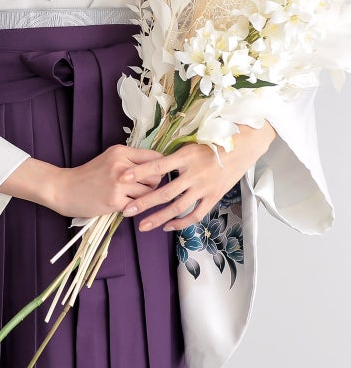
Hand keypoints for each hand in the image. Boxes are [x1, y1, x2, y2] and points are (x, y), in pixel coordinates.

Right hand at [50, 145, 166, 218]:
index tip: (154, 174)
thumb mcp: (109, 159)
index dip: (159, 167)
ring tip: (133, 197)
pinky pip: (138, 205)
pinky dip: (134, 207)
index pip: (155, 157)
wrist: (65, 189)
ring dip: (145, 197)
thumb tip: (157, 167)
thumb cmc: (89, 175)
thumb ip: (130, 160)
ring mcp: (118, 183)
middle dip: (153, 184)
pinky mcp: (115, 201)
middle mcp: (121, 165)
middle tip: (143, 188)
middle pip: (156, 175)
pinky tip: (124, 205)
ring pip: (149, 192)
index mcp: (120, 151)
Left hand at [120, 120, 276, 231]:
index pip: (158, 165)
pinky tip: (167, 226)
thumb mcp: (191, 142)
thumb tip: (151, 162)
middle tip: (126, 211)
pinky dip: (181, 222)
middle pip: (165, 192)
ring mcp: (205, 187)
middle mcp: (194, 173)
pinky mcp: (214, 197)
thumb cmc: (214, 140)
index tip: (123, 177)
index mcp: (186, 156)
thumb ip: (174, 155)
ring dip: (159, 218)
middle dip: (144, 203)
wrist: (244, 145)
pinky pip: (196, 214)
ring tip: (142, 226)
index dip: (140, 172)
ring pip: (178, 207)